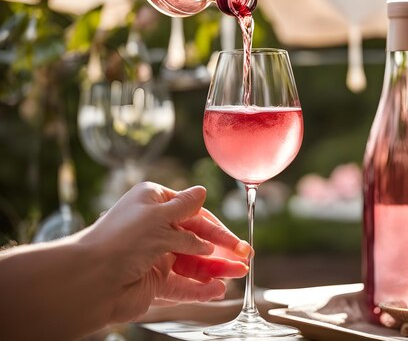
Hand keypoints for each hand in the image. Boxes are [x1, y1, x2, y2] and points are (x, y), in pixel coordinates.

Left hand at [80, 182, 250, 322]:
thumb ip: (186, 207)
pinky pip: (182, 285)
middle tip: (244, 258)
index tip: (235, 242)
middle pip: (196, 240)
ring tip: (238, 275)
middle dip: (221, 250)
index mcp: (153, 204)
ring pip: (193, 263)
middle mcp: (154, 229)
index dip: (216, 229)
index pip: (193, 214)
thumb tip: (202, 191)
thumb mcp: (158, 216)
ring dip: (216, 269)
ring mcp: (155, 257)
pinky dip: (200, 288)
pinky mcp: (153, 283)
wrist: (89, 280)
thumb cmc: (121, 240)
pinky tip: (217, 290)